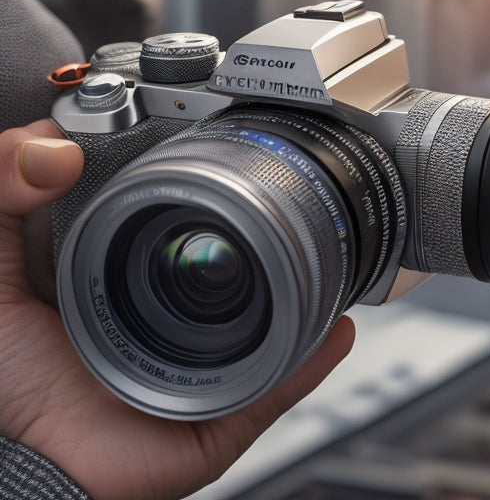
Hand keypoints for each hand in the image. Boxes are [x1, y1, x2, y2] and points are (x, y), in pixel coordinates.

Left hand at [0, 120, 354, 499]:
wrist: (22, 470)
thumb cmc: (6, 379)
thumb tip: (56, 146)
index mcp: (125, 272)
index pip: (178, 219)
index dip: (206, 184)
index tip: (227, 146)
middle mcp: (172, 313)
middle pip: (235, 267)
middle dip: (272, 232)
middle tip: (291, 197)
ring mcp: (202, 363)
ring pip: (267, 321)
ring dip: (304, 290)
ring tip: (324, 253)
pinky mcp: (219, 415)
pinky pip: (275, 388)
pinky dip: (310, 361)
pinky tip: (331, 327)